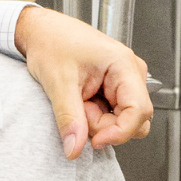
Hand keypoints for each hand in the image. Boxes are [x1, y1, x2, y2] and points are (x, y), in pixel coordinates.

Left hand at [14, 6, 153, 157]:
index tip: (95, 140)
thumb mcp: (58, 83)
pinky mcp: (114, 88)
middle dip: (104, 125)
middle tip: (78, 109)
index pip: (139, 111)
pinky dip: (94, 114)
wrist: (42, 32)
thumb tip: (74, 149)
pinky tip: (81, 100)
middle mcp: (130, 72)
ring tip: (77, 100)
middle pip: (133, 120)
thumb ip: (69, 118)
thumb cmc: (51, 43)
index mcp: (124, 65)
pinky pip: (112, 114)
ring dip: (98, 120)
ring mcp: (124, 81)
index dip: (119, 132)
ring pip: (122, 120)